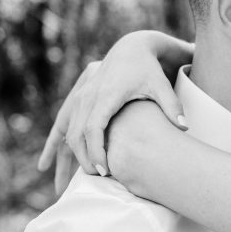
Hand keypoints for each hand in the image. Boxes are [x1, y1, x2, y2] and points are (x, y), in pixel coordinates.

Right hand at [38, 31, 194, 193]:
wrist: (131, 49)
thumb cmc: (148, 70)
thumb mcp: (161, 85)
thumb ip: (172, 106)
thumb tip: (185, 127)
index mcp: (106, 95)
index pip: (94, 128)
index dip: (97, 151)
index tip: (104, 171)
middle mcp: (88, 97)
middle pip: (77, 134)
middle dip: (85, 159)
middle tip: (99, 180)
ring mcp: (79, 98)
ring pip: (67, 133)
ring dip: (68, 158)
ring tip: (75, 182)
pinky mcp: (77, 101)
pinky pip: (60, 127)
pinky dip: (53, 147)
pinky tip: (45, 167)